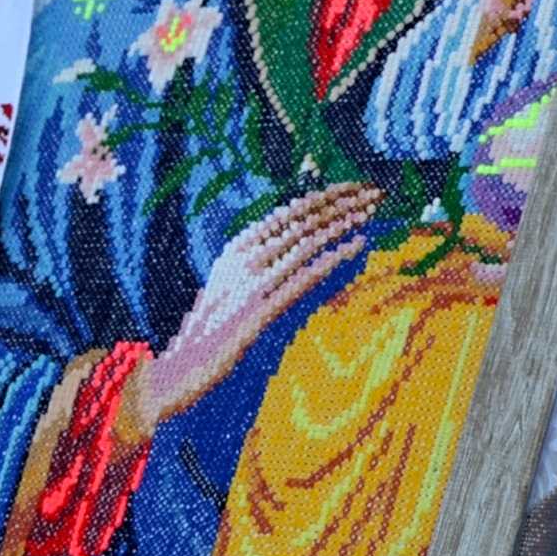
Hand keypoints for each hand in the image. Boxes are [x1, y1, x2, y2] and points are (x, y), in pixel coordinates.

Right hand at [131, 182, 376, 437]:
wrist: (182, 369)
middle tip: (374, 192)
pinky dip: (335, 256)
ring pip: (306, 241)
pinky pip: (305, 276)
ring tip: (372, 211)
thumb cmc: (216, 333)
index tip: (354, 186)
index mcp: (237, 248)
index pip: (289, 211)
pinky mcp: (260, 310)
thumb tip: (305, 251)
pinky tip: (358, 245)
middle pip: (301, 219)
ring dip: (343, 222)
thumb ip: (266, 268)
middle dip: (341, 202)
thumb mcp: (237, 289)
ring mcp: (250, 283)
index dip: (325, 195)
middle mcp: (243, 258)